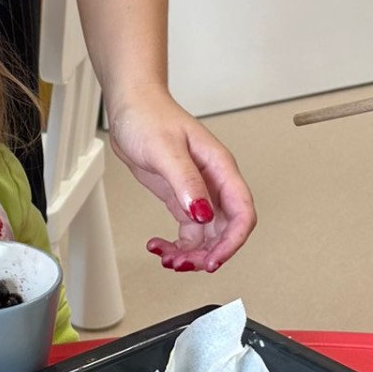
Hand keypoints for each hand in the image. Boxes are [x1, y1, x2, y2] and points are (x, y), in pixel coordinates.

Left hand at [108, 91, 255, 272]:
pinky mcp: (182, 197)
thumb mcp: (165, 149)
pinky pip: (188, 231)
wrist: (130, 107)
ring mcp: (198, 191)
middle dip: (208, 253)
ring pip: (207, 236)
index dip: (233, 241)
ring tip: (168, 259)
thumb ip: (186, 182)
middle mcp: (213, 182)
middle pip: (226, 230)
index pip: (242, 212)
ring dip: (190, 253)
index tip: (214, 260)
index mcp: (220, 168)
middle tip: (184, 265)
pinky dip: (176, 244)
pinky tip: (159, 245)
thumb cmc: (149, 117)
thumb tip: (202, 212)